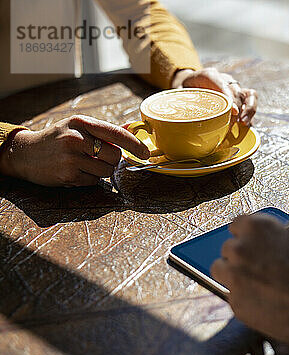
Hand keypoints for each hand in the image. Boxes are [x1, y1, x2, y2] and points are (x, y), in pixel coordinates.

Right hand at [0, 115, 149, 186]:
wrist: (25, 153)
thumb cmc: (56, 139)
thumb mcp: (77, 127)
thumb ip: (104, 130)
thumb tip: (132, 129)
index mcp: (81, 122)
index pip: (116, 133)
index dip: (134, 144)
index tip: (145, 153)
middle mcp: (76, 138)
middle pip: (115, 155)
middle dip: (111, 160)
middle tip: (96, 157)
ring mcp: (71, 158)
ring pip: (107, 171)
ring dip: (100, 171)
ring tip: (83, 164)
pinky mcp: (68, 175)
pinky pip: (94, 181)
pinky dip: (89, 179)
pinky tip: (74, 171)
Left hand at [172, 68, 257, 124]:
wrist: (190, 83)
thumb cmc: (185, 90)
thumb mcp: (179, 93)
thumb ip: (180, 100)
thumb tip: (178, 116)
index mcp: (208, 75)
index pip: (221, 83)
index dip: (229, 97)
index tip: (233, 111)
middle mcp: (224, 79)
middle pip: (235, 92)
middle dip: (236, 109)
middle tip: (231, 125)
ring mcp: (233, 86)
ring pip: (249, 94)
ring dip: (249, 109)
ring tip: (244, 123)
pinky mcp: (239, 95)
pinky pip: (251, 100)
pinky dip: (250, 112)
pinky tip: (246, 124)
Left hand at [211, 214, 288, 345]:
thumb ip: (283, 235)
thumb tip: (277, 237)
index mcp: (257, 228)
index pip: (237, 224)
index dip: (248, 235)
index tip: (253, 242)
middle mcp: (240, 250)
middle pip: (228, 248)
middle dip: (241, 256)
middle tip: (260, 266)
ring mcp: (235, 278)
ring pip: (222, 271)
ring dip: (234, 275)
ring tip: (257, 284)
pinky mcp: (237, 304)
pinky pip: (233, 297)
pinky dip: (246, 298)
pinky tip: (266, 302)